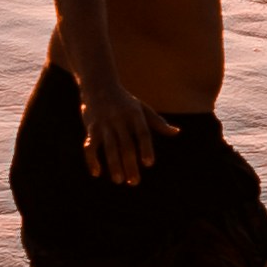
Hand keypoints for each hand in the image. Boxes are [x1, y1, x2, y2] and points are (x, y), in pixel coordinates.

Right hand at [76, 65, 156, 189]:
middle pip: (126, 144)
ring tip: (119, 180)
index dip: (146, 148)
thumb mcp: (142, 108)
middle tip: (134, 182)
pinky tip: (96, 173)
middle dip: (130, 164)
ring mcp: (105, 124)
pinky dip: (92, 159)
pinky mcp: (91, 127)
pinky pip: (90, 145)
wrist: (98, 85)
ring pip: (109, 147)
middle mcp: (120, 119)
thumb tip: (177, 133)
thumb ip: (158, 123)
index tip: (149, 164)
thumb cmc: (124, 101)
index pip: (143, 133)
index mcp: (135, 115)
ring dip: (113, 165)